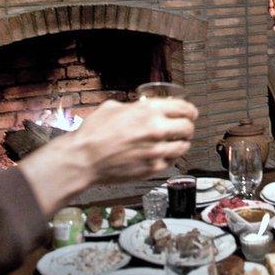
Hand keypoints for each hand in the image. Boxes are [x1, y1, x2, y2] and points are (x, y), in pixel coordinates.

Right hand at [19, 98, 197, 214]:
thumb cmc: (93, 132)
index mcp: (148, 111)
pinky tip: (163, 154)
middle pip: (188, 127)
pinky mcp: (152, 168)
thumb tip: (141, 107)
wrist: (84, 158)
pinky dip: (170, 157)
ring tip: (176, 142)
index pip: (183, 108)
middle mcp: (156, 129)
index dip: (190, 110)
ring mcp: (156, 150)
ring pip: (183, 146)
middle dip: (188, 127)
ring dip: (181, 143)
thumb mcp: (113, 107)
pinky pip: (171, 161)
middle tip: (184, 128)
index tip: (191, 113)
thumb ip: (133, 107)